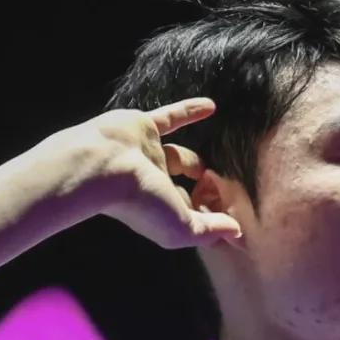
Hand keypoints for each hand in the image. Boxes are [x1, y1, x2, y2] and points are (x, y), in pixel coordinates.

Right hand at [72, 97, 242, 250]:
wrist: (103, 166)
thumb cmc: (141, 202)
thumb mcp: (183, 227)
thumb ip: (210, 230)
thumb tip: (236, 232)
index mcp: (162, 210)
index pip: (190, 216)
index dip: (209, 218)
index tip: (231, 219)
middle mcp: (155, 184)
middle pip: (185, 188)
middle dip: (202, 192)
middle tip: (223, 190)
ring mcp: (150, 155)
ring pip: (179, 157)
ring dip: (195, 161)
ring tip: (216, 164)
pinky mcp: (145, 127)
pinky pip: (172, 116)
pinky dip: (190, 111)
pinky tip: (211, 106)